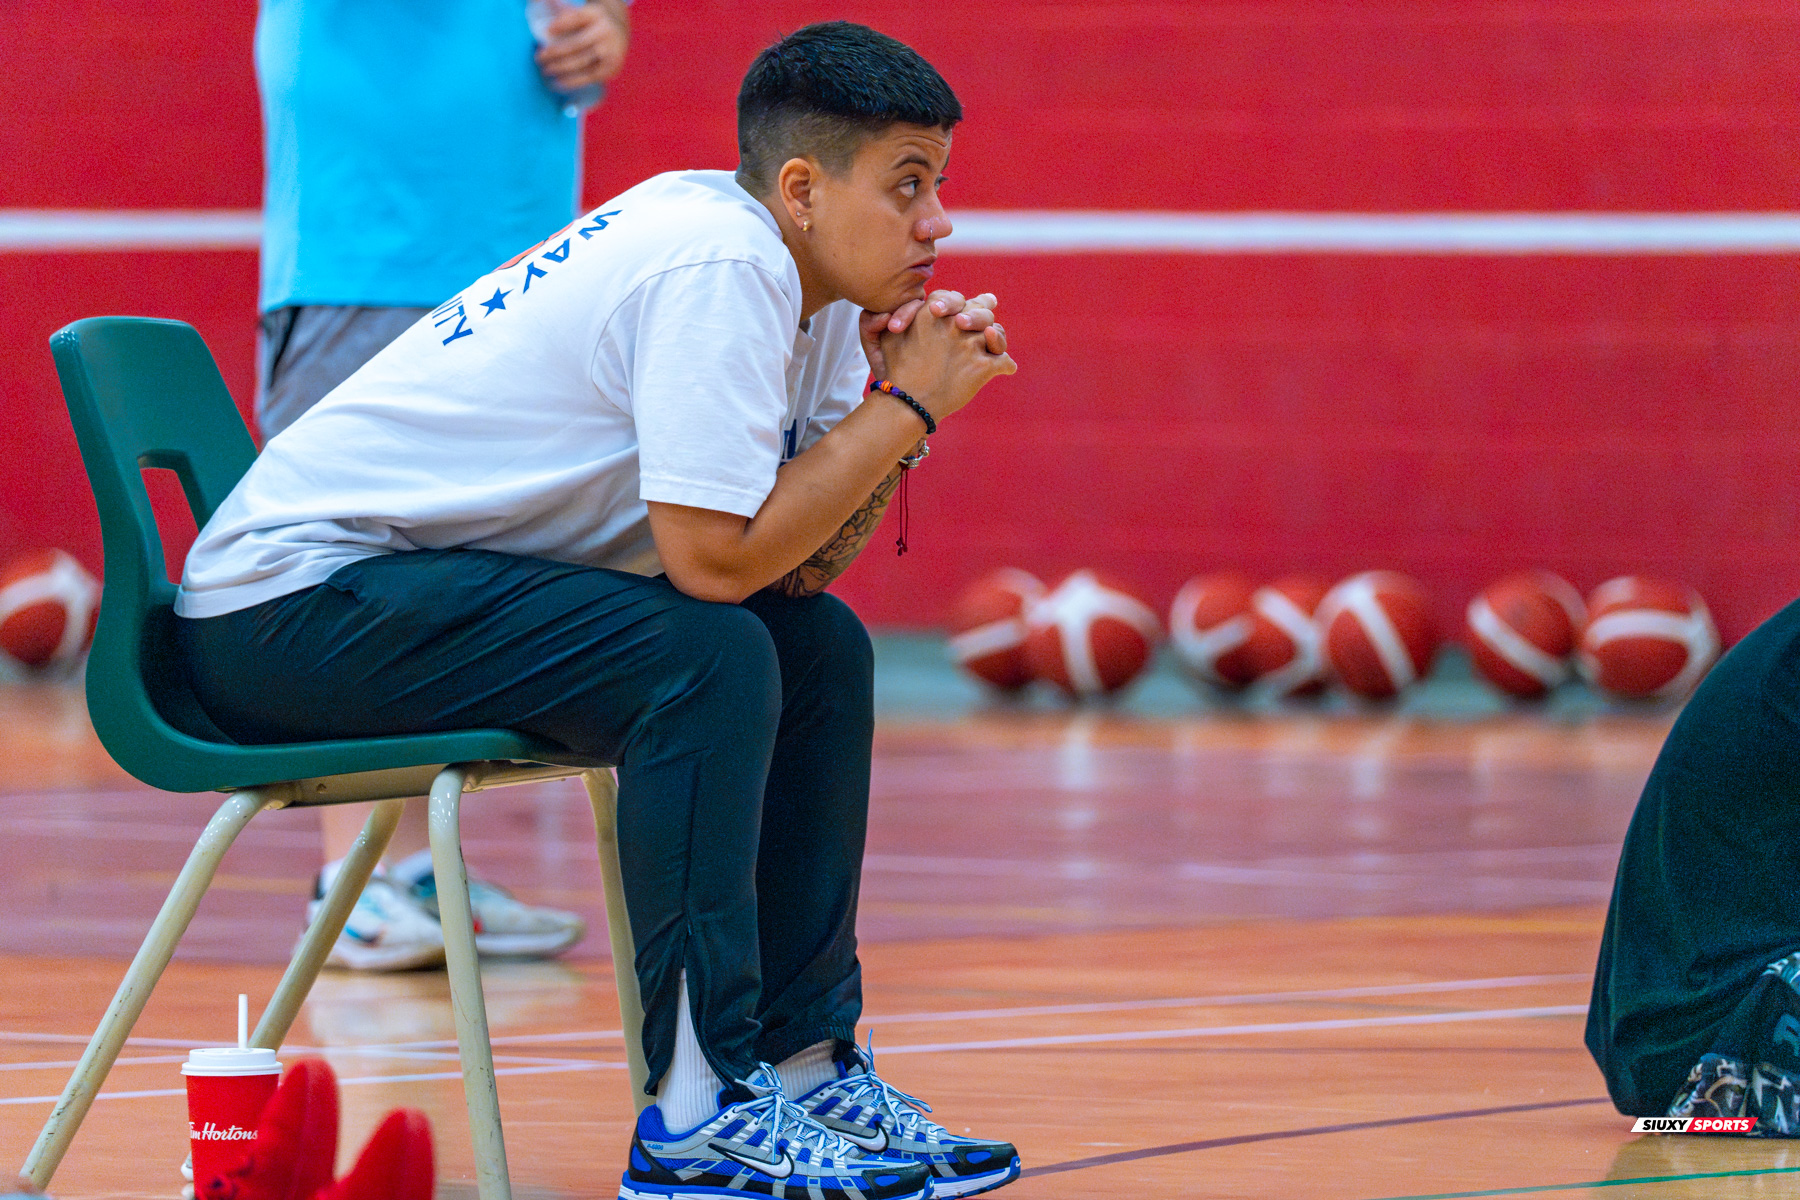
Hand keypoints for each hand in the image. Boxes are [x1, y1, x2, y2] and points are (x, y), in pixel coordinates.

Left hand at [536, 0, 628, 91]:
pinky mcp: (611, 67)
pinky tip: (558, 82)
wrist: (620, 33)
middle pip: (575, 44)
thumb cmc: (592, 23)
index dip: (561, 24)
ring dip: (560, 68)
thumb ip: (564, 11)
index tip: (546, 31)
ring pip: (580, 62)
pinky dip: (572, 81)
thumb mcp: (583, 13)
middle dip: (554, 53)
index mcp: (595, 14)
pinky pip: (589, 76)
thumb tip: (544, 4)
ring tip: (545, 70)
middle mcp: (605, 31)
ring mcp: (609, 51)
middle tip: (538, 58)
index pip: (576, 18)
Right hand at [875, 294, 1015, 424]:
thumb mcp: (890, 335)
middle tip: (983, 324)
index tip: (962, 313)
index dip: (959, 304)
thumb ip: (906, 314)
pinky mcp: (983, 367)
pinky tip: (1004, 370)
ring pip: (996, 333)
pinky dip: (1006, 366)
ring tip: (993, 346)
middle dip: (984, 312)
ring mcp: (971, 344)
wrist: (908, 402)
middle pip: (981, 309)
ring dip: (996, 340)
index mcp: (933, 312)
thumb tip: (922, 307)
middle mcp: (955, 324)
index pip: (955, 298)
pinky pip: (1005, 362)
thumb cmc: (897, 370)